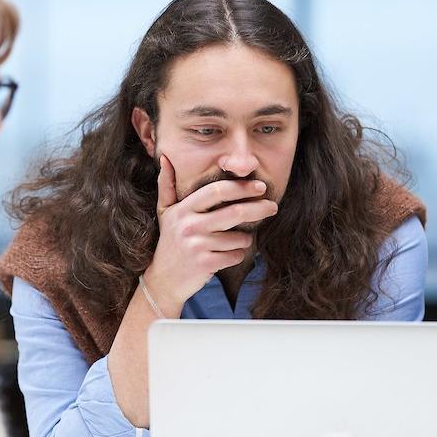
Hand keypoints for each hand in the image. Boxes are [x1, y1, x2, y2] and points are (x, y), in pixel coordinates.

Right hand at [144, 154, 277, 305]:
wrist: (163, 279)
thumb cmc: (170, 241)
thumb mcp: (165, 211)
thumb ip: (167, 184)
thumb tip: (165, 157)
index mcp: (183, 209)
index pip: (216, 191)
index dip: (241, 187)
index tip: (260, 187)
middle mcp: (189, 226)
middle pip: (234, 212)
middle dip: (258, 208)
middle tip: (273, 206)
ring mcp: (197, 246)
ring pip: (239, 238)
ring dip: (246, 238)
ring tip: (239, 239)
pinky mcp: (205, 265)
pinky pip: (235, 256)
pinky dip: (238, 254)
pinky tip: (229, 254)